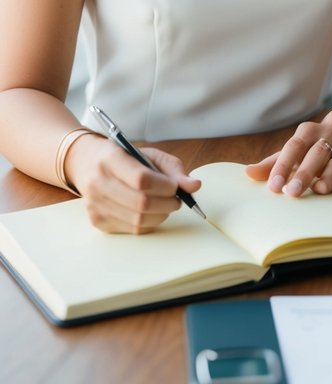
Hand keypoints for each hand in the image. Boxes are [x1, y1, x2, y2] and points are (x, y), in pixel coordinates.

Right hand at [65, 134, 201, 233]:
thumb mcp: (147, 154)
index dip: (165, 186)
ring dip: (161, 215)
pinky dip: (149, 223)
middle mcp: (98, 183)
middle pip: (141, 203)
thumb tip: (194, 186)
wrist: (86, 163)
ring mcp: (95, 205)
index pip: (141, 179)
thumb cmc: (123, 157)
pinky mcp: (97, 221)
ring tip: (166, 205)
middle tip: (177, 199)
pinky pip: (132, 229)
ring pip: (138, 220)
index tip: (175, 186)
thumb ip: (173, 168)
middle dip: (167, 203)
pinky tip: (152, 212)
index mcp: (110, 159)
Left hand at [246, 112, 331, 196]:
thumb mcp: (296, 147)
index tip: (274, 186)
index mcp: (307, 132)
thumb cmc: (315, 142)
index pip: (294, 147)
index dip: (283, 165)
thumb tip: (248, 173)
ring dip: (329, 174)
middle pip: (317, 152)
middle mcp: (328, 135)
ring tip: (319, 191)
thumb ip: (273, 162)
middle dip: (305, 172)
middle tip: (293, 192)